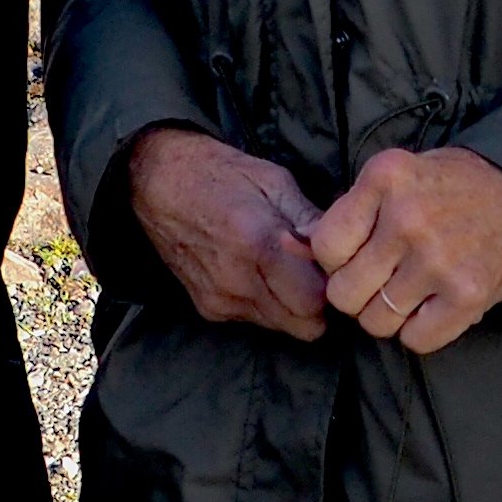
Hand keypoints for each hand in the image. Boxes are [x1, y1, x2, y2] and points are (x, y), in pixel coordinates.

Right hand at [127, 127, 329, 339]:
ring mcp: (221, 299)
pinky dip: (268, 305)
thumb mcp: (273, 180)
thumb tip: (346, 243)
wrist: (156, 184)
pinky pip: (255, 320)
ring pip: (282, 328)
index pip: (316, 301)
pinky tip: (259, 274)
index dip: (333, 286)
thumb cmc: (219, 173)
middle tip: (316, 274)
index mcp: (258, 242)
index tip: (333, 266)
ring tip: (287, 271)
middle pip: (304, 326)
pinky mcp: (208, 309)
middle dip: (318, 305)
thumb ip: (309, 218)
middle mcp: (238, 280)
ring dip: (293, 307)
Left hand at [309, 147, 501, 355]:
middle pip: (343, 293)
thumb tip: (289, 247)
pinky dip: (418, 332)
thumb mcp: (393, 175)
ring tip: (408, 292)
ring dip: (386, 315)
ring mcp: (439, 260)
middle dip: (356, 293)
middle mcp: (408, 218)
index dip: (335, 260)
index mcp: (385, 178)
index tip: (356, 256)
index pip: (324, 247)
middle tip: (380, 280)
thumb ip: (347, 212)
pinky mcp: (468, 296)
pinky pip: (415, 340)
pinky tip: (431, 307)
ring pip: (375, 323)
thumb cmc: (447, 186)